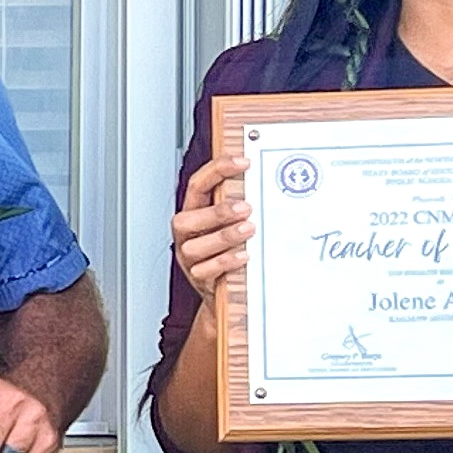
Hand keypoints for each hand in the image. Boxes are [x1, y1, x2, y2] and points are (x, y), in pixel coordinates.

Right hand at [172, 157, 249, 307]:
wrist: (225, 289)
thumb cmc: (229, 248)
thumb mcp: (231, 221)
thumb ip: (239, 203)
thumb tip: (265, 181)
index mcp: (193, 212)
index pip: (198, 185)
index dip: (218, 170)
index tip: (244, 162)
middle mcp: (187, 234)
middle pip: (187, 219)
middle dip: (218, 212)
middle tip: (246, 207)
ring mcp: (190, 257)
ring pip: (195, 247)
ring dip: (224, 236)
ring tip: (248, 229)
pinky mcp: (199, 278)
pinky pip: (206, 271)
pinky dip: (225, 262)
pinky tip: (243, 255)